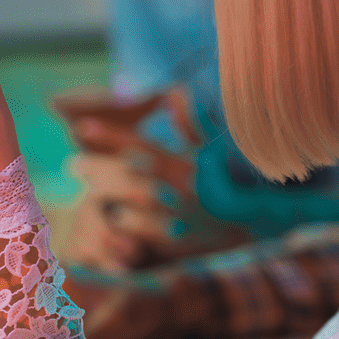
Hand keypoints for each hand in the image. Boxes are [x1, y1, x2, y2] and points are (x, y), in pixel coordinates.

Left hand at [54, 90, 244, 268]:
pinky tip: (116, 221)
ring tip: (91, 196)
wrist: (265, 222)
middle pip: (130, 177)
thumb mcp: (215, 151)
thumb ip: (193, 126)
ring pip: (133, 209)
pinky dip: (129, 229)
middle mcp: (182, 189)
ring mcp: (181, 218)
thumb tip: (176, 94)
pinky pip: (146, 238)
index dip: (110, 135)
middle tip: (72, 165)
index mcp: (186, 162)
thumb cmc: (233, 180)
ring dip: (110, 201)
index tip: (81, 128)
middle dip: (98, 169)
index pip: (141, 144)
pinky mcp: (182, 243)